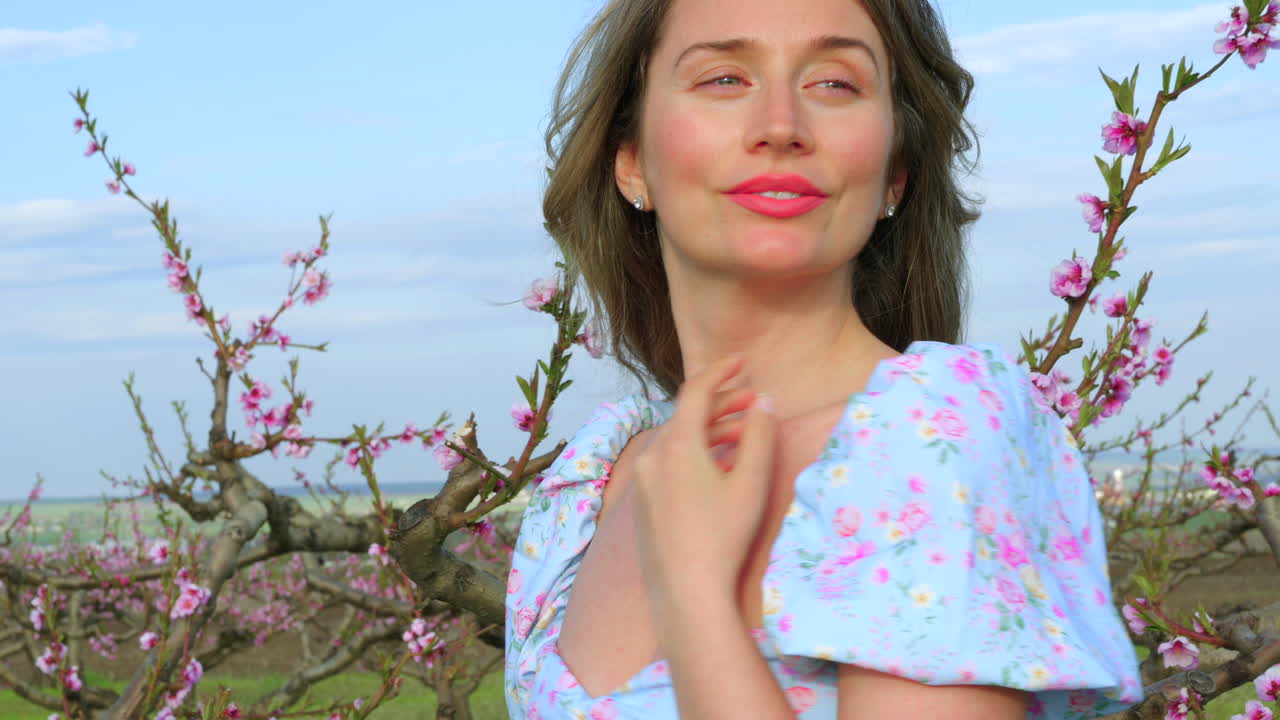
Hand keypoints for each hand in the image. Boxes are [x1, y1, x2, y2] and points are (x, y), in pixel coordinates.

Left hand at [631, 355, 777, 631]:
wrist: (686, 591)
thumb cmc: (723, 535)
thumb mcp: (751, 481)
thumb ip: (760, 434)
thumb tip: (764, 401)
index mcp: (677, 443)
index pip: (696, 391)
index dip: (720, 371)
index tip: (743, 361)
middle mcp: (654, 455)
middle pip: (687, 415)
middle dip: (722, 403)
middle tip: (755, 400)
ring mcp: (645, 481)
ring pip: (678, 440)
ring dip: (711, 430)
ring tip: (744, 434)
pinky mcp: (645, 503)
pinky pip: (670, 463)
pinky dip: (695, 453)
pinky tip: (719, 467)